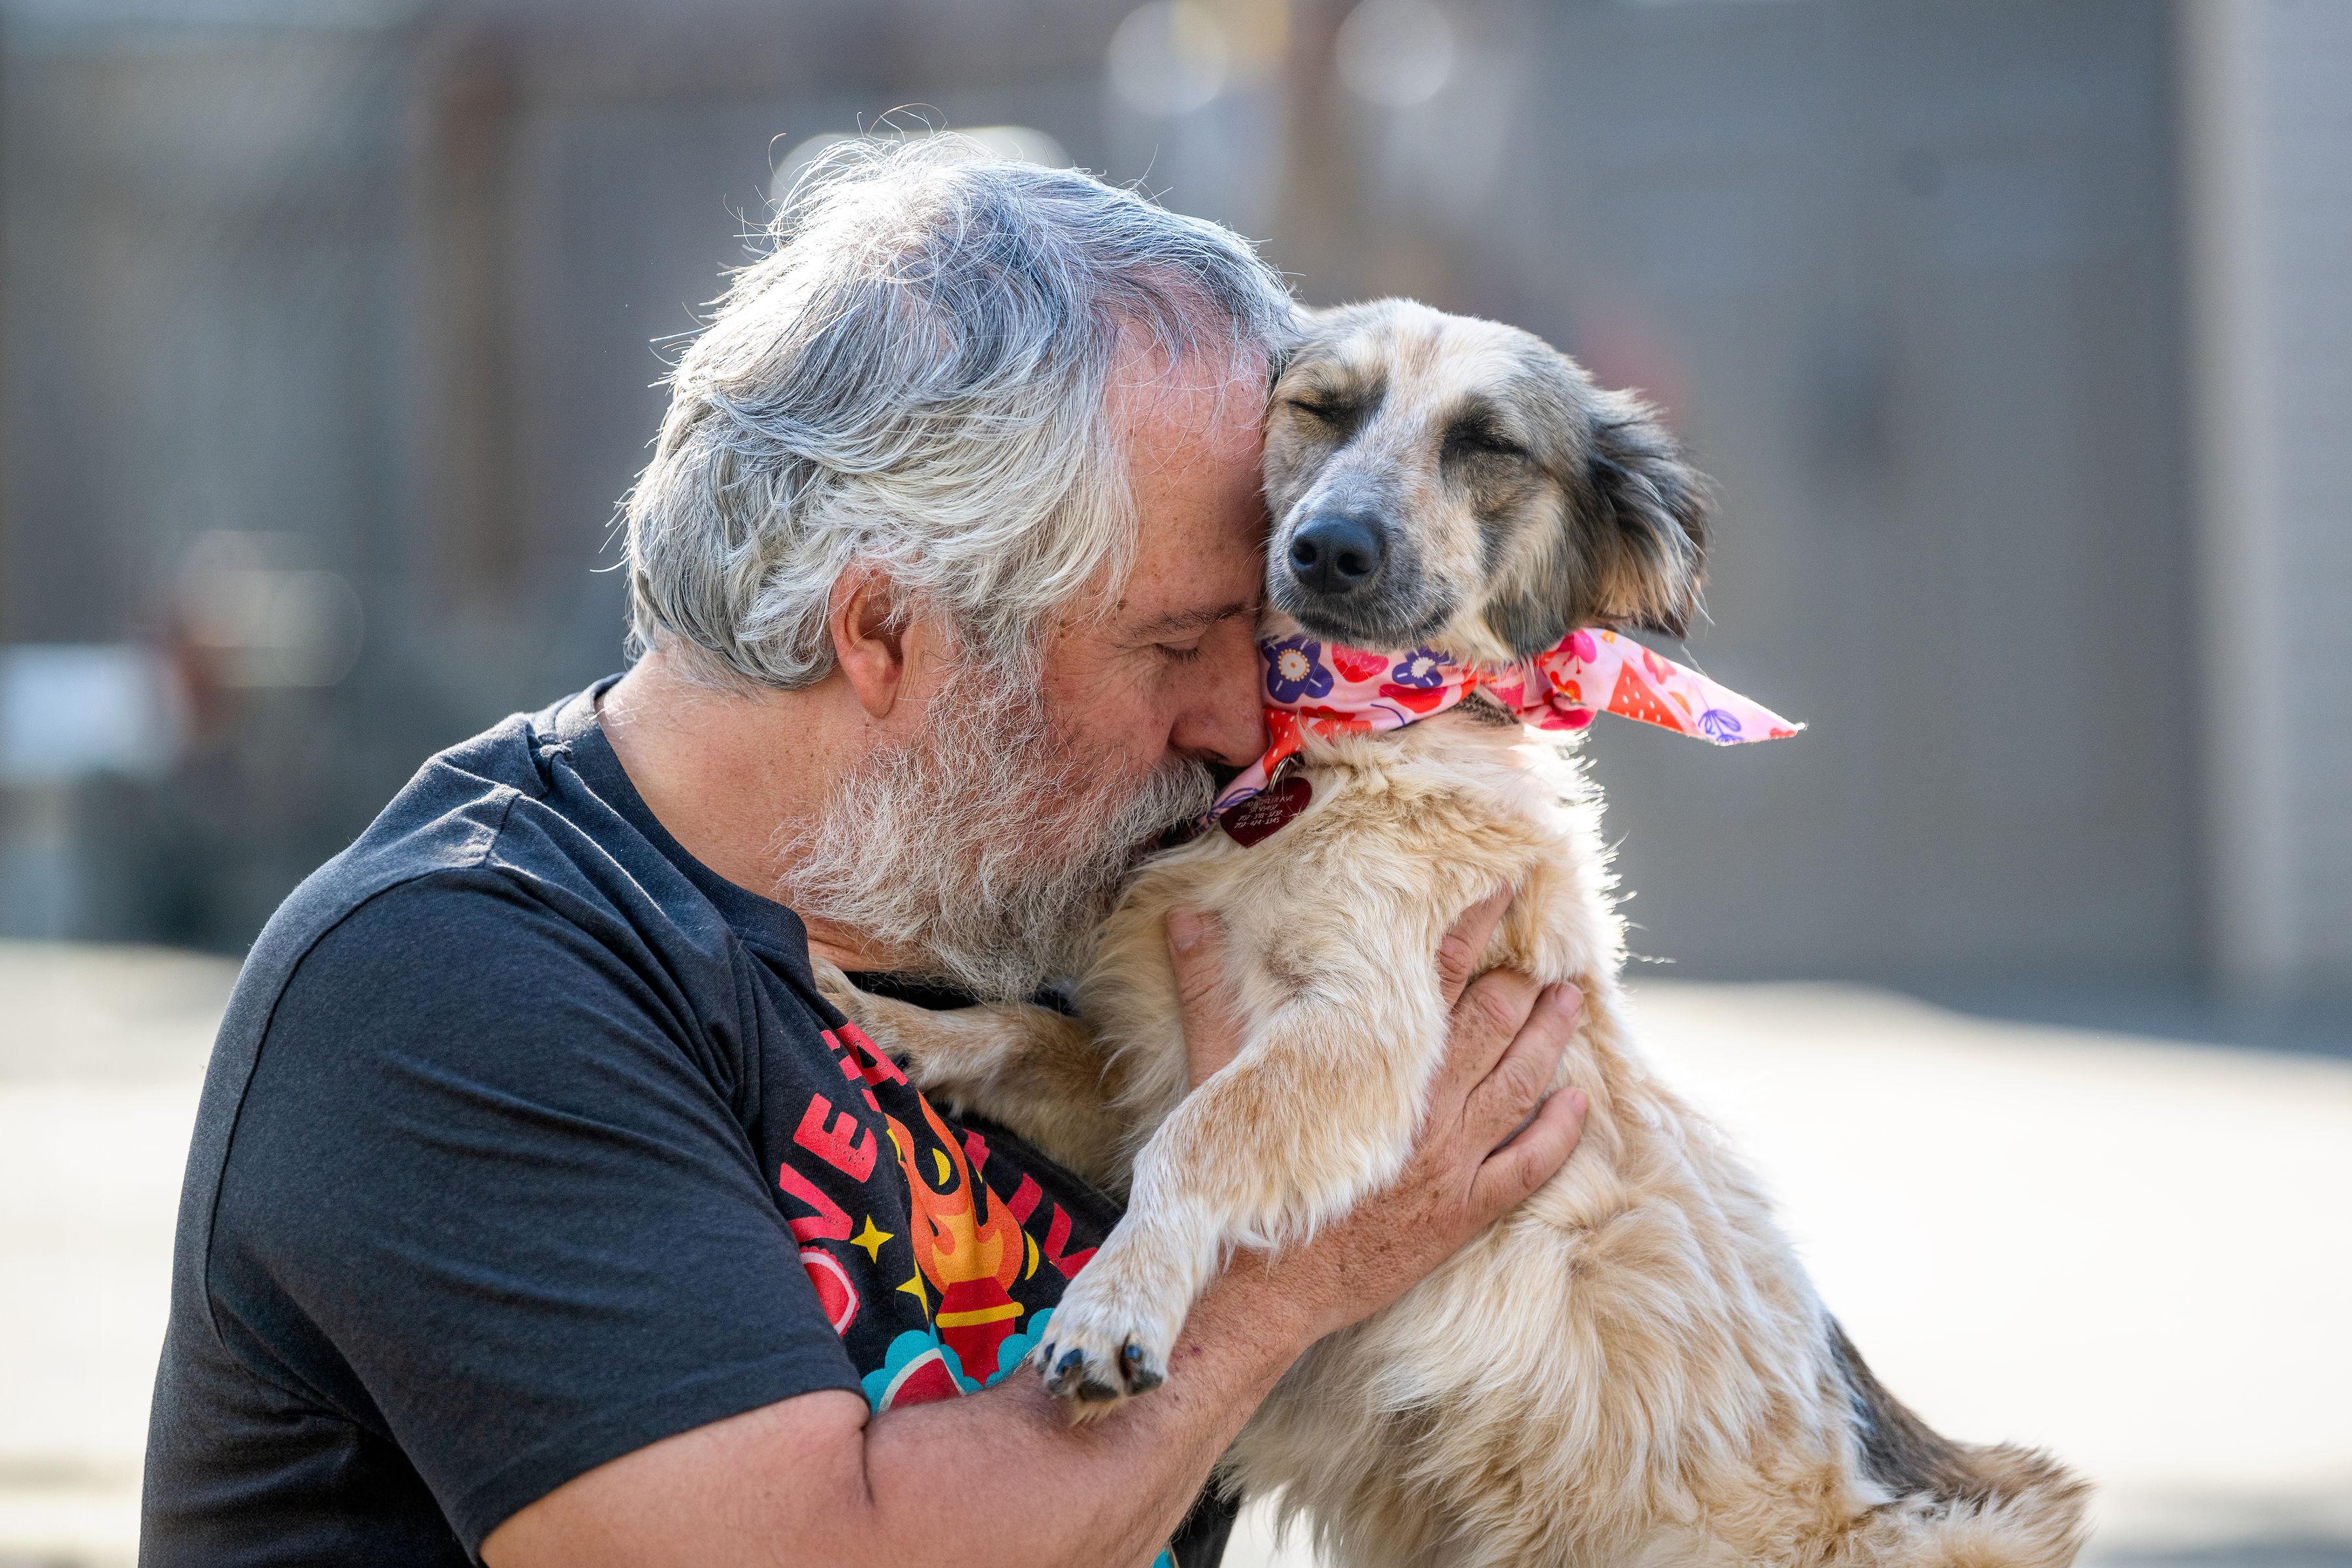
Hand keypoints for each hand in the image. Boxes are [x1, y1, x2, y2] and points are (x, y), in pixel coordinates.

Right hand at [1164, 889, 1587, 1343]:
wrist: (1253, 1296)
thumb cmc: (1234, 1187)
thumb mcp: (1217, 1083)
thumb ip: (1208, 995)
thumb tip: (1184, 918)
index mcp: (1372, 1068)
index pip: (1434, 978)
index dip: (1470, 930)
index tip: (1501, 890)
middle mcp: (1422, 1110)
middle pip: (1489, 1025)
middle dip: (1518, 984)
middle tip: (1541, 952)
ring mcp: (1449, 1165)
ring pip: (1519, 1086)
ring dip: (1548, 1038)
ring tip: (1569, 1001)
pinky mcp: (1462, 1216)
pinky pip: (1530, 1167)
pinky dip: (1558, 1132)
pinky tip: (1576, 1102)